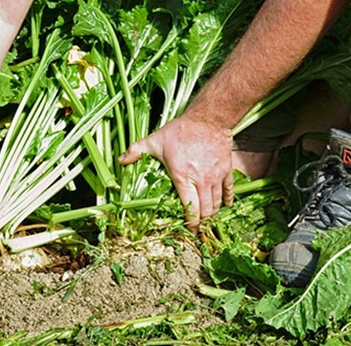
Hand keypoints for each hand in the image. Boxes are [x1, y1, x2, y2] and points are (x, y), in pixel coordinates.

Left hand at [119, 115, 233, 231]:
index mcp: (182, 177)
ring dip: (213, 214)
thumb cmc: (181, 130)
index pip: (189, 208)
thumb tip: (121, 161)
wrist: (208, 119)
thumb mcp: (155, 140)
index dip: (190, 224)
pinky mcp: (226, 170)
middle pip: (205, 211)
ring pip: (217, 204)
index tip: (188, 230)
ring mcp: (215, 176)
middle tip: (197, 229)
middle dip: (201, 223)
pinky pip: (229, 191)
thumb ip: (136, 151)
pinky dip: (227, 200)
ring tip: (208, 220)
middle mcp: (201, 181)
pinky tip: (225, 206)